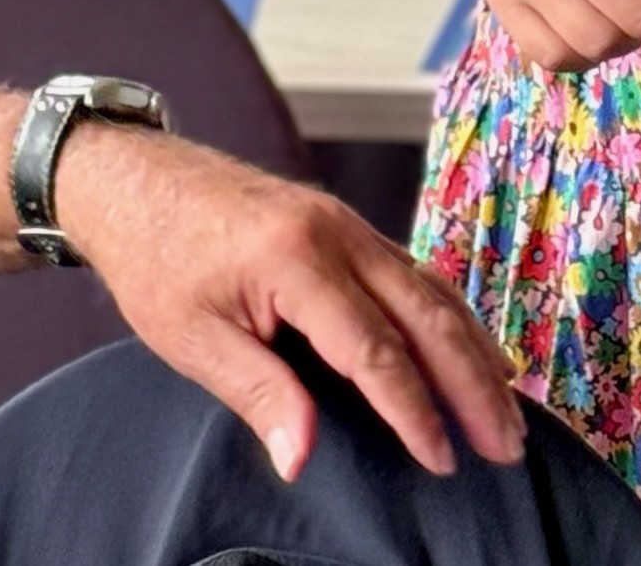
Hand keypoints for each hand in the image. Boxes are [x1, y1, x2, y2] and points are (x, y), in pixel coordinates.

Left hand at [53, 122, 523, 481]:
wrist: (133, 179)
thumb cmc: (155, 256)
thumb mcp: (191, 336)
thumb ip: (258, 393)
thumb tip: (303, 458)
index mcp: (296, 260)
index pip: (375, 351)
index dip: (413, 412)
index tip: (442, 461)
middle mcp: (335, 233)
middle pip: (425, 315)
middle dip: (472, 384)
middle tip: (506, 445)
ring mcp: (344, 222)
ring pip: (430, 289)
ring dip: (474, 349)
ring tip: (507, 407)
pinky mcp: (342, 223)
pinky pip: (412, 270)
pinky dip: (449, 314)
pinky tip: (471, 346)